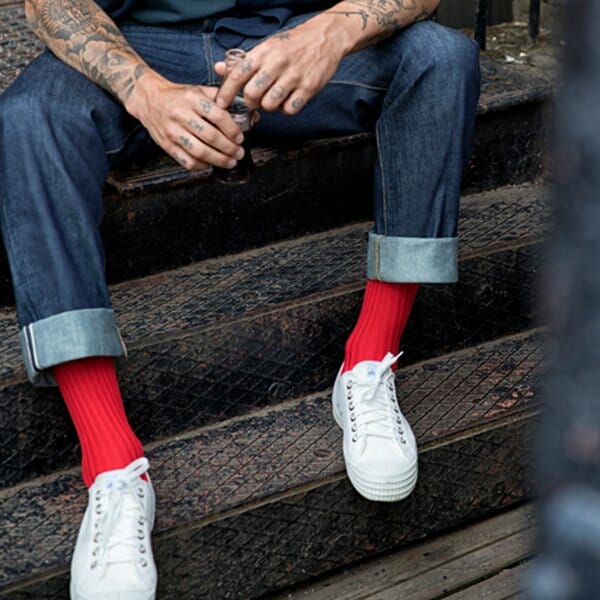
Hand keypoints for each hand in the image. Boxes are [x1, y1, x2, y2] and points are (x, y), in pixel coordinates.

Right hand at [126, 71, 245, 170]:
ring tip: (230, 162)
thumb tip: (249, 114)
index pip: (217, 116)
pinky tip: (211, 164)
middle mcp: (181, 114)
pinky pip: (187, 161)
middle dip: (229, 148)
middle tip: (239, 153)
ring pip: (200, 151)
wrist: (150, 100)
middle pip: (210, 137)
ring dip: (219, 160)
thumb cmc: (179, 97)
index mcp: (192, 99)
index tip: (240, 137)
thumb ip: (222, 100)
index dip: (232, 129)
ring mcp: (172, 131)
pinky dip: (202, 166)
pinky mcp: (167, 145)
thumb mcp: (199, 90)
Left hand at [215, 16, 348, 114]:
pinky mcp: (308, 88)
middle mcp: (277, 63)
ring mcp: (293, 76)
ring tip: (273, 98)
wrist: (325, 37)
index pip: (237, 75)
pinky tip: (288, 101)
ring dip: (268, 106)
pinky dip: (286, 109)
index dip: (225, 92)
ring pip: (269, 105)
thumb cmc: (292, 45)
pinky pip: (289, 110)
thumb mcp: (266, 48)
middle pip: (251, 94)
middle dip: (250, 102)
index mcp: (263, 53)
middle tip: (254, 100)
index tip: (220, 104)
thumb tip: (218, 69)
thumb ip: (243, 62)